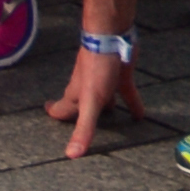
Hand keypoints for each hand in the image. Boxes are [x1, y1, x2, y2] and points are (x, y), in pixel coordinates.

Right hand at [46, 39, 145, 155]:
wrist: (112, 34)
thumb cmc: (98, 66)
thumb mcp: (91, 102)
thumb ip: (83, 129)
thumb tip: (71, 155)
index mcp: (77, 95)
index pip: (62, 109)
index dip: (56, 114)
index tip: (49, 115)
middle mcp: (88, 89)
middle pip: (82, 105)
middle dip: (80, 115)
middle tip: (79, 125)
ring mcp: (105, 81)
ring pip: (105, 101)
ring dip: (108, 112)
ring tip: (113, 122)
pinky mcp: (120, 75)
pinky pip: (126, 93)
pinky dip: (132, 104)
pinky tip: (140, 115)